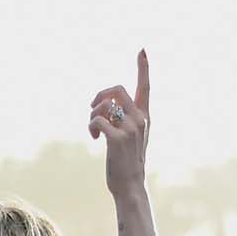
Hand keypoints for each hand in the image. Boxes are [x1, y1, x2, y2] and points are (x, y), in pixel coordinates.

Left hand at [87, 52, 151, 193]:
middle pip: (117, 89)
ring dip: (92, 115)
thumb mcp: (129, 137)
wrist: (130, 185)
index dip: (143, 68)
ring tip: (93, 129)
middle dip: (100, 95)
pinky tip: (94, 138)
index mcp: (144, 116)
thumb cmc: (126, 162)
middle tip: (92, 109)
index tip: (142, 49)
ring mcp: (131, 129)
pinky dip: (91, 127)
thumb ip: (123, 119)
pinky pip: (97, 120)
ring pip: (105, 105)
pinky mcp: (118, 139)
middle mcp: (141, 119)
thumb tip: (103, 107)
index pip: (145, 87)